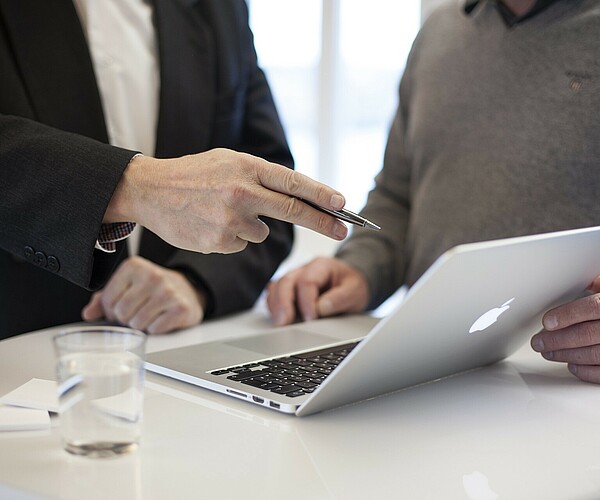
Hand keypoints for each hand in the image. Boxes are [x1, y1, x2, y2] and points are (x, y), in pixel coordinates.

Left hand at [82, 256, 205, 333]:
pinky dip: (155, 329)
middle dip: (126, 319)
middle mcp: (152, 275)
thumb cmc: (152, 289)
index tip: (121, 307)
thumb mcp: (127, 286)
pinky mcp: (181, 308)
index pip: (108, 300)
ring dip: (140, 325)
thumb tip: (88, 314)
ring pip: (137, 323)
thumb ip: (103, 298)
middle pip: (122, 313)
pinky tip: (161, 318)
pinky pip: (155, 329)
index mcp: (133, 266)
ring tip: (149, 315)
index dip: (111, 310)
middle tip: (136, 313)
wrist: (186, 290)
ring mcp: (168, 291)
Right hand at [105, 149, 348, 253]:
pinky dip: (232, 237)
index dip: (322, 195)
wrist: (150, 190)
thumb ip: (261, 177)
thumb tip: (296, 198)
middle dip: (323, 222)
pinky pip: (242, 243)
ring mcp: (230, 219)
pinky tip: (211, 223)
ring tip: (221, 211)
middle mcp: (242, 192)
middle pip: (294, 211)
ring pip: (262, 232)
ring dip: (251, 225)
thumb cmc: (193, 174)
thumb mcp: (228, 162)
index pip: (294, 183)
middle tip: (343, 230)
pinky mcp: (219, 241)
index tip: (343, 204)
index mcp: (246, 167)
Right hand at [267, 257, 368, 325]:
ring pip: (276, 287)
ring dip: (275, 306)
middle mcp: (304, 270)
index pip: (307, 281)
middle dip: (283, 303)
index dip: (307, 301)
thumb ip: (340, 298)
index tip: (311, 319)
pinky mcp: (289, 290)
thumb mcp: (355, 291)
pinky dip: (274, 307)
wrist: (351, 284)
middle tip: (284, 322)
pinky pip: (274, 295)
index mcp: (321, 266)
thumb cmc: (352, 286)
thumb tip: (321, 308)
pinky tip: (278, 319)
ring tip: (279, 323)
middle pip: (286, 282)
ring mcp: (294, 279)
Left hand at [531, 276, 599, 382]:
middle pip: (588, 334)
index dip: (568, 315)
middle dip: (558, 339)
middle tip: (538, 342)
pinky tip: (572, 366)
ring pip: (595, 354)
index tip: (547, 322)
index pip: (593, 307)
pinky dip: (587, 372)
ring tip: (548, 352)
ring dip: (567, 355)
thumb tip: (578, 280)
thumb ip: (599, 283)